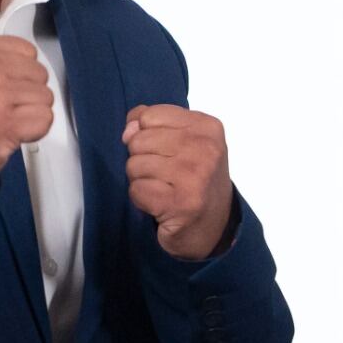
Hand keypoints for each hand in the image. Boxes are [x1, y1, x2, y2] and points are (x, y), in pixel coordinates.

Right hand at [0, 34, 52, 188]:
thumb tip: (26, 61)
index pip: (26, 50)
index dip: (22, 72)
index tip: (7, 86)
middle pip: (38, 73)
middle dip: (28, 93)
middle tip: (4, 108)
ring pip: (45, 97)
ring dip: (31, 114)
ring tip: (4, 121)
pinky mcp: (6, 123)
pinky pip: (45, 119)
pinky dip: (34, 131)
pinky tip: (11, 133)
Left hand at [124, 105, 233, 259]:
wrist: (213, 226)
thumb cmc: (194, 179)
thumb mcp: (183, 141)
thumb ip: (153, 125)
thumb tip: (129, 129)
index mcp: (207, 127)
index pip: (149, 115)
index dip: (148, 135)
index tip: (168, 152)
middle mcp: (205, 148)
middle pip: (138, 140)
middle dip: (142, 159)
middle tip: (166, 175)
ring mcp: (194, 176)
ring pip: (134, 165)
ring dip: (141, 180)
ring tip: (164, 189)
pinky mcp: (179, 203)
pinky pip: (136, 189)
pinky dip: (142, 199)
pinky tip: (161, 204)